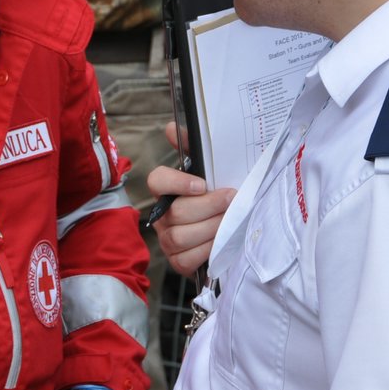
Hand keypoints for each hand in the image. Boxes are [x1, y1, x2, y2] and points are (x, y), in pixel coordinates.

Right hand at [147, 122, 235, 276]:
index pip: (157, 181)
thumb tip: (171, 127)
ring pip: (181, 236)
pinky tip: (221, 241)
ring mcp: (168, 241)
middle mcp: (163, 216)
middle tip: (231, 198)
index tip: (202, 183)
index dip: (177, 182)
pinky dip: (207, 250)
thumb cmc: (214, 200)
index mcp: (167, 192)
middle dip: (208, 206)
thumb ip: (193, 150)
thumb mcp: (208, 173)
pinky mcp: (178, 262)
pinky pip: (187, 258)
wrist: (228, 234)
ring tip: (230, 219)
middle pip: (177, 212)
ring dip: (211, 227)